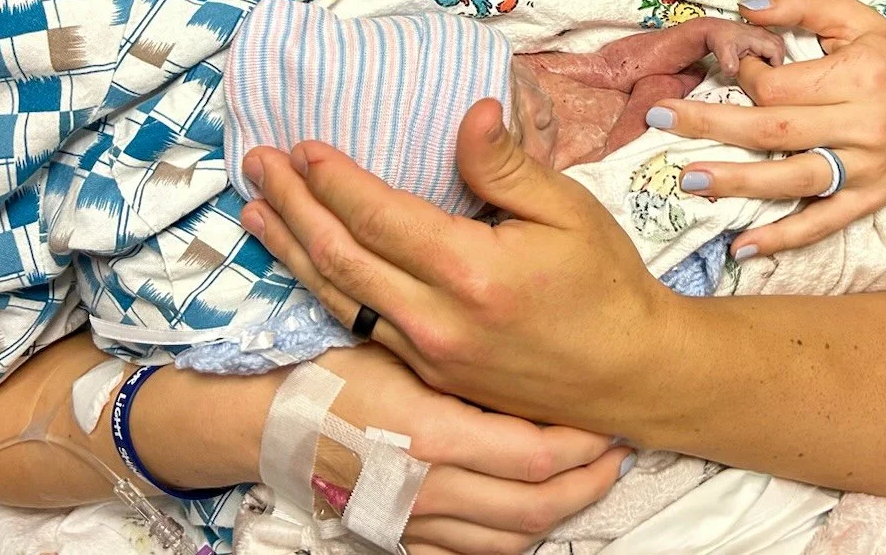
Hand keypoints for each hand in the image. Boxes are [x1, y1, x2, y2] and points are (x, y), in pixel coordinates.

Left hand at [238, 102, 678, 436]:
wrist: (628, 374)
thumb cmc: (605, 283)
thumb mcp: (568, 210)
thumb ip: (506, 165)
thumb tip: (469, 111)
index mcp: (471, 272)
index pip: (379, 217)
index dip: (335, 180)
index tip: (303, 145)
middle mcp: (436, 320)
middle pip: (340, 257)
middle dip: (292, 206)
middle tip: (255, 165)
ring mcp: (427, 356)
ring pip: (337, 297)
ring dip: (290, 249)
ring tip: (255, 212)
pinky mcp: (429, 376)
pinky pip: (359, 324)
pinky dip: (321, 289)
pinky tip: (304, 266)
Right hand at [305, 343, 631, 553]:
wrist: (269, 420)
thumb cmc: (337, 371)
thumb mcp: (403, 349)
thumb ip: (466, 361)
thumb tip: (536, 357)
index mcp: (435, 435)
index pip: (535, 455)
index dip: (582, 443)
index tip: (606, 419)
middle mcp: (429, 488)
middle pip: (536, 506)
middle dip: (588, 482)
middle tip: (616, 454)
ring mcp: (415, 521)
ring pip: (510, 538)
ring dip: (559, 513)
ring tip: (587, 482)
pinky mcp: (400, 538)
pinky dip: (510, 540)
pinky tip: (530, 514)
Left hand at [648, 0, 885, 258]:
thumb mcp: (857, 18)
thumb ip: (802, 5)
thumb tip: (746, 6)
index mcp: (859, 77)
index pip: (782, 87)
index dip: (746, 78)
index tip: (734, 70)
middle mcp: (864, 126)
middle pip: (775, 130)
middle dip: (712, 124)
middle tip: (658, 118)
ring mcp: (866, 169)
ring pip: (792, 180)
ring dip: (737, 183)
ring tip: (690, 180)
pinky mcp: (870, 199)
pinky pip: (822, 223)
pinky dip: (783, 238)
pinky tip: (743, 247)